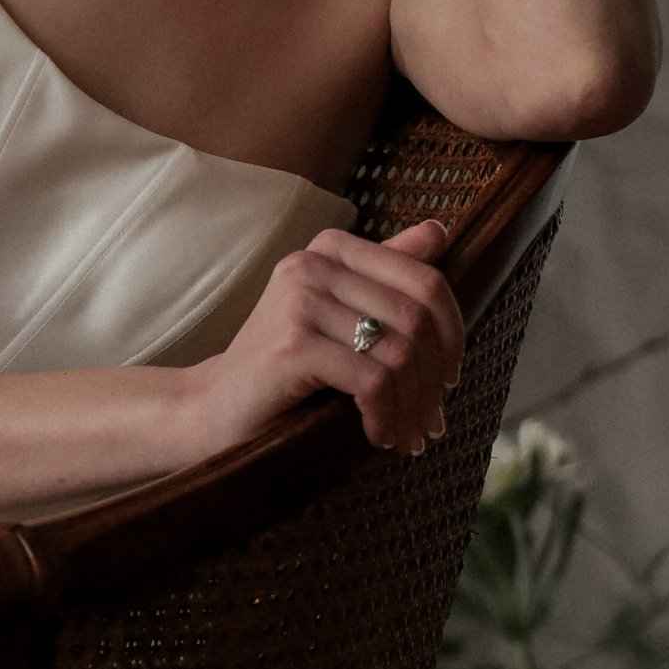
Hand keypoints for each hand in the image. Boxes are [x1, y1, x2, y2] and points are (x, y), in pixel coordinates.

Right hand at [187, 219, 463, 460]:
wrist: (217, 407)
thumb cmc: (285, 367)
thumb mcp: (338, 314)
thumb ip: (384, 271)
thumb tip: (439, 231)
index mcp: (331, 249)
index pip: (424, 280)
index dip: (451, 334)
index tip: (448, 379)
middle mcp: (314, 264)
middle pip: (416, 318)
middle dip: (433, 380)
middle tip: (430, 423)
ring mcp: (300, 301)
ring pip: (399, 353)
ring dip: (413, 406)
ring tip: (408, 437)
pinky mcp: (293, 345)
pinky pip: (372, 381)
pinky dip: (386, 416)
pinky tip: (379, 437)